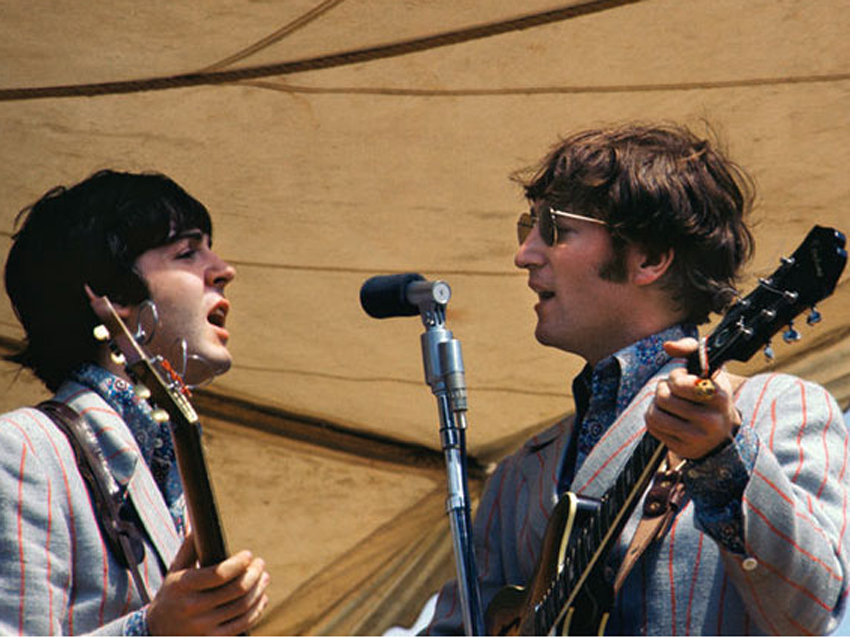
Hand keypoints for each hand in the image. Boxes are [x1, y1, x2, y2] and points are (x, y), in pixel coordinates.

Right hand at [146, 532, 269, 635]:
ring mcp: (203, 627)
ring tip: (264, 577)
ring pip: (242, 607)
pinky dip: (257, 610)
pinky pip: (242, 624)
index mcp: (183, 586)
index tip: (249, 555)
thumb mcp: (174, 571)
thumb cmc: (170, 595)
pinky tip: (262, 598)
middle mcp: (192, 608)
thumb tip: (199, 521)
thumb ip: (189, 547)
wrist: (156, 632)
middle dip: (254, 574)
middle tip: (261, 564)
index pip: (219, 574)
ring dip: (259, 590)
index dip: (239, 563)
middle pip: (236, 590)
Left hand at [644, 338, 741, 459]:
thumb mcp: (708, 370)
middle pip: (663, 397)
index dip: (675, 378)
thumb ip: (690, 349)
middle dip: (663, 390)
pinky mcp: (684, 449)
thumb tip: (668, 346)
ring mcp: (698, 438)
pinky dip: (654, 417)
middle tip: (673, 392)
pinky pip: (653, 427)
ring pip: (654, 413)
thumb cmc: (710, 395)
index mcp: (719, 397)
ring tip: (668, 403)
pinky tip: (667, 416)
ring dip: (656, 404)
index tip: (683, 380)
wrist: (722, 433)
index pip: (679, 384)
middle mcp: (712, 420)